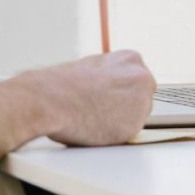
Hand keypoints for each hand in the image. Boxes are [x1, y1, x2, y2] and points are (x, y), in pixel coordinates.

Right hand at [22, 50, 155, 145]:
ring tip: (92, 117)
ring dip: (119, 121)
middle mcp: (142, 78)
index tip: (105, 96)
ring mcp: (142, 103)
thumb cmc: (62, 85)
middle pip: (140, 98)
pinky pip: (127, 134)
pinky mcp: (135, 127)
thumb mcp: (90, 66)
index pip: (136, 80)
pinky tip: (95, 126)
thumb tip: (109, 85)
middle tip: (98, 108)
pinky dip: (113, 134)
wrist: (51, 99)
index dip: (118, 91)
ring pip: (135, 117)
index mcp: (131, 59)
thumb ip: (108, 74)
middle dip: (123, 106)